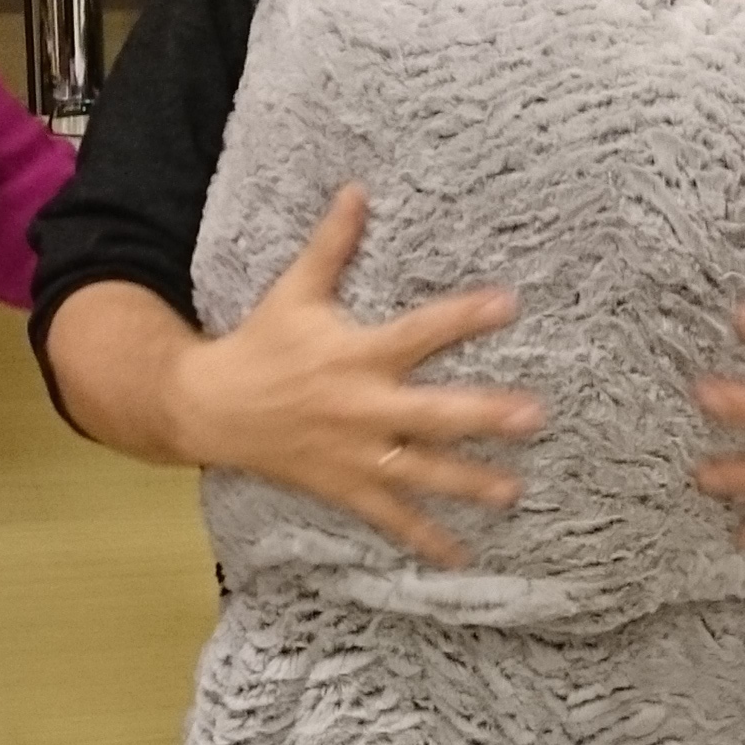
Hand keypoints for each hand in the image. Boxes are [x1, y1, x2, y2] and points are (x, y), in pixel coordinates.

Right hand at [168, 185, 543, 566]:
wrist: (208, 408)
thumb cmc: (260, 345)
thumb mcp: (295, 291)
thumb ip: (332, 244)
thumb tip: (357, 189)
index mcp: (356, 354)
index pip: (419, 332)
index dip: (464, 317)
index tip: (509, 303)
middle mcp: (362, 407)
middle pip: (433, 413)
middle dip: (484, 416)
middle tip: (535, 416)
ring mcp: (355, 454)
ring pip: (421, 472)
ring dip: (470, 482)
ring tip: (514, 491)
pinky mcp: (345, 488)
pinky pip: (391, 518)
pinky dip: (426, 540)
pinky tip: (464, 556)